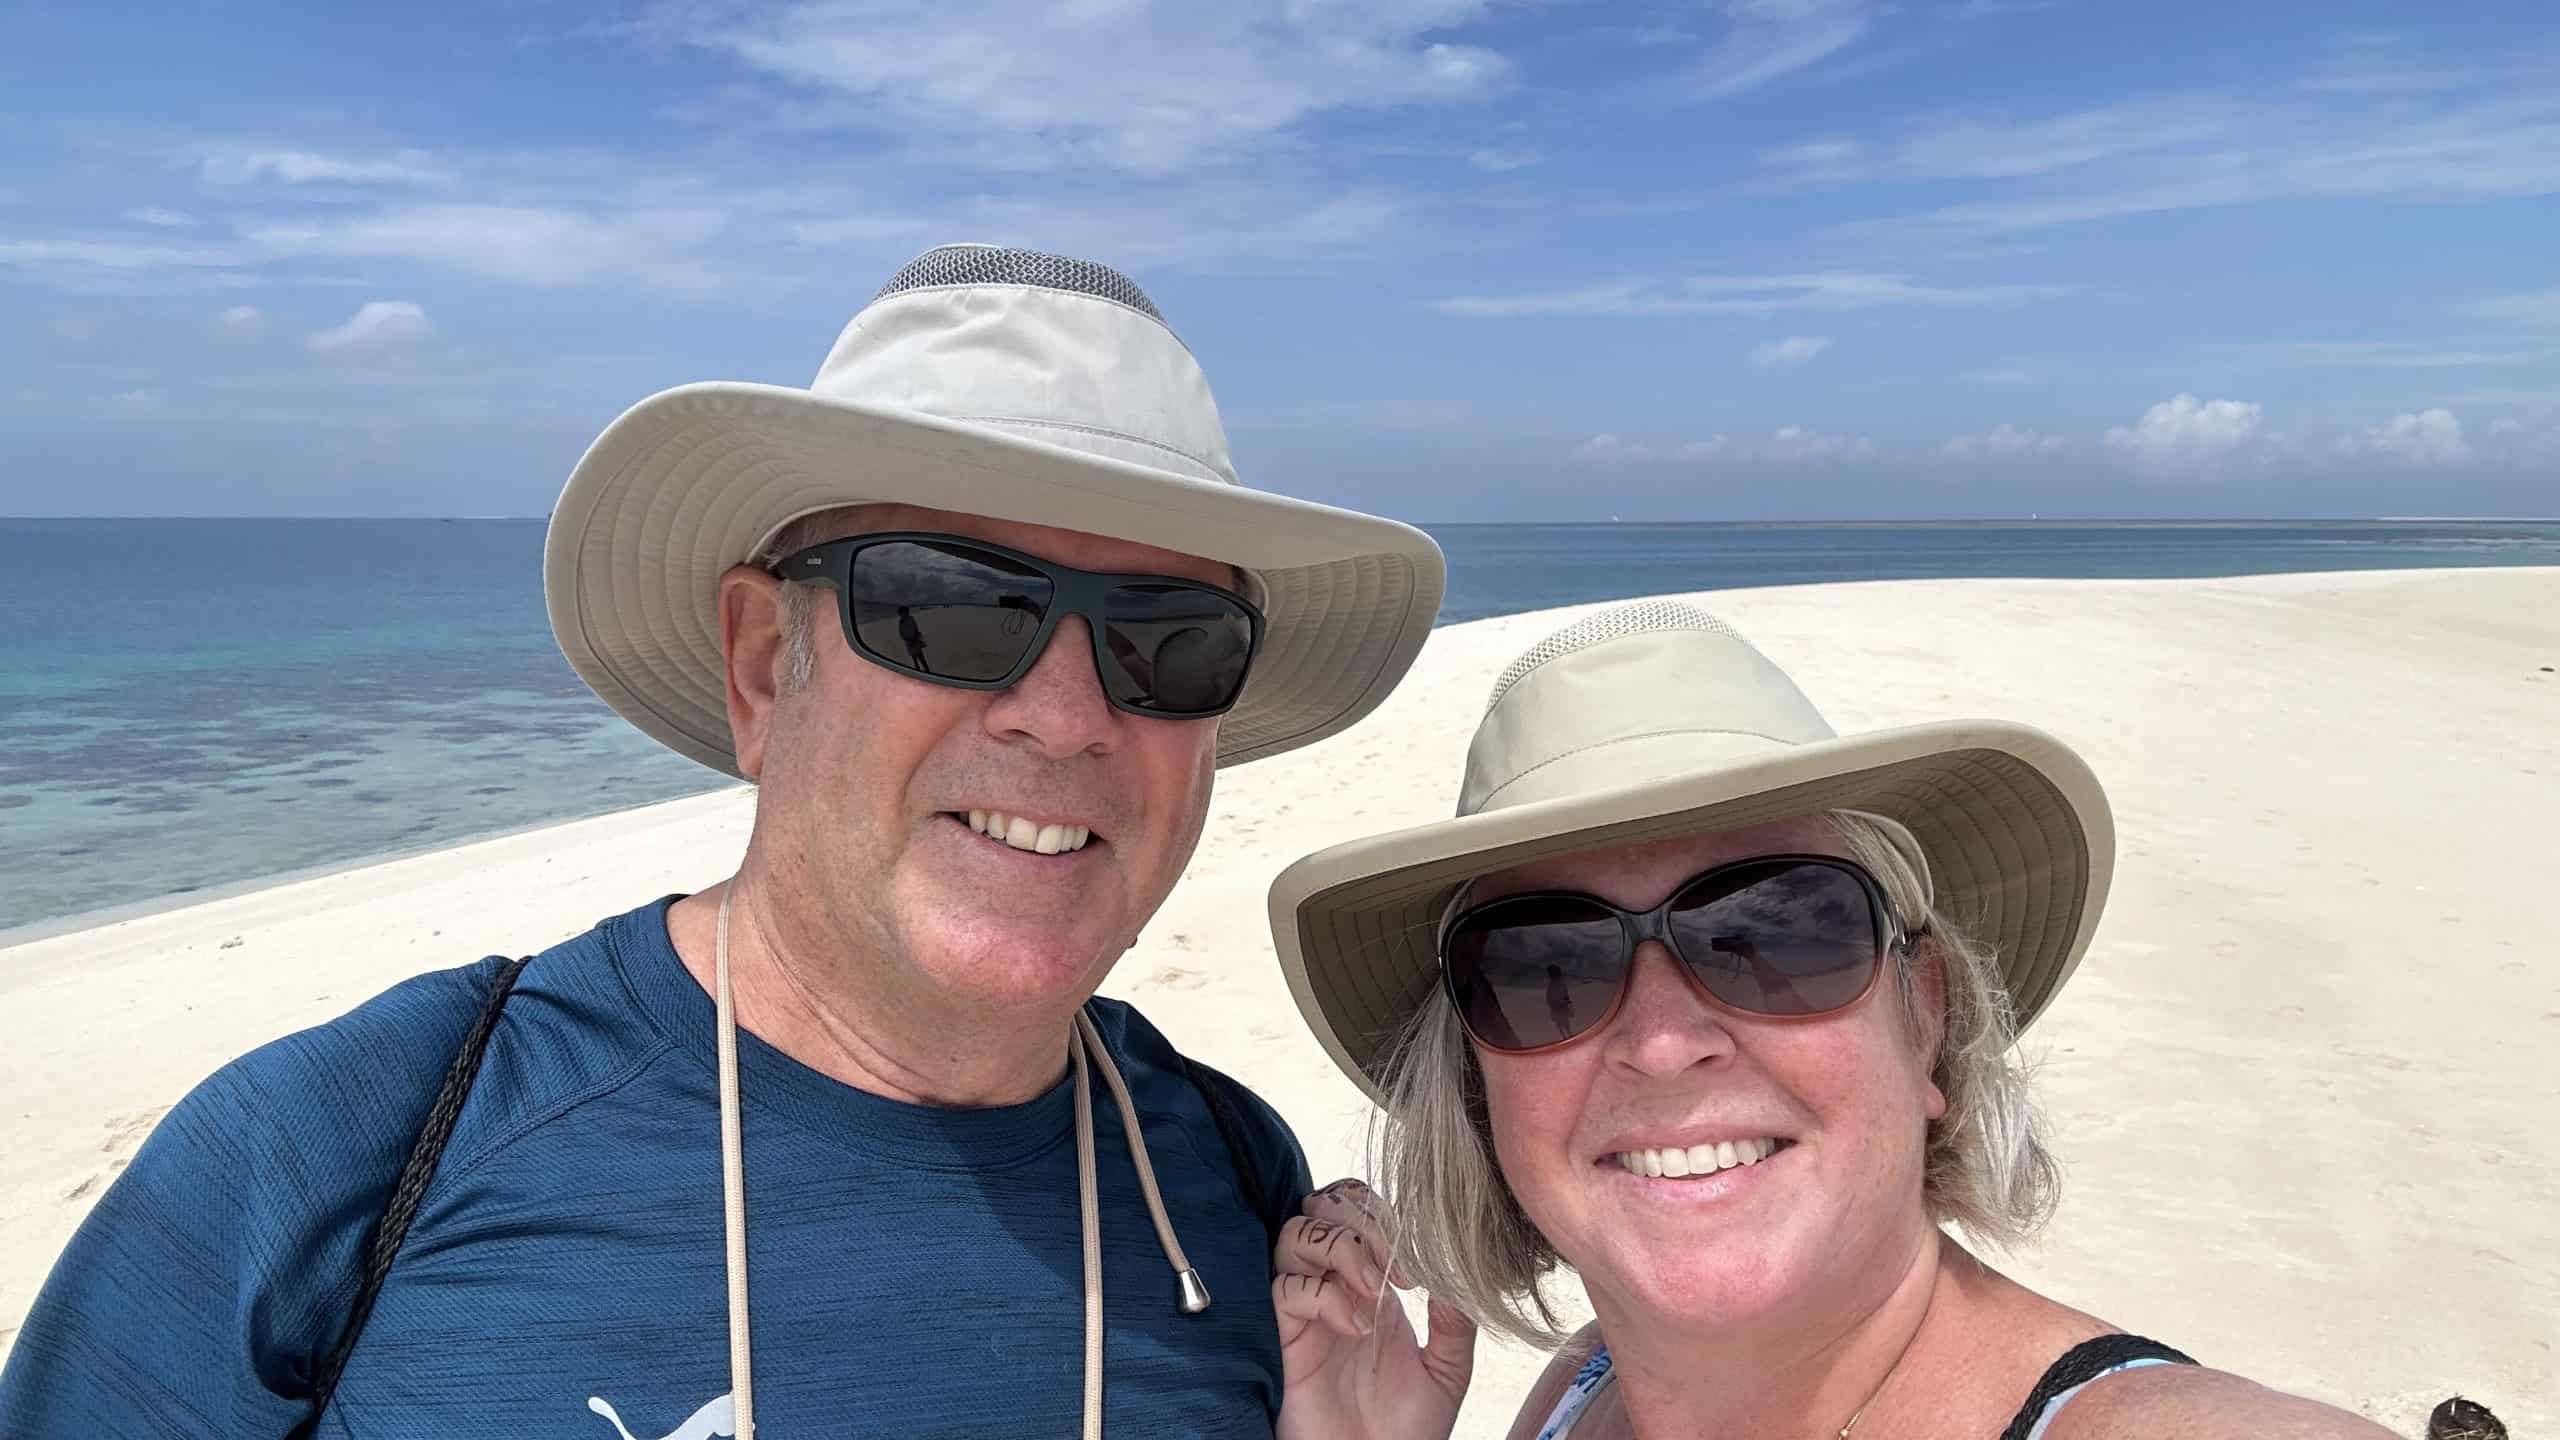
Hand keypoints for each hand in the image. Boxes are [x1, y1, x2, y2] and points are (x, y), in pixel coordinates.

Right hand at [1272, 1178, 1475, 1439]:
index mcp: (1371, 1282)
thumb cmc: (1407, 1429)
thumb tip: (1461, 1273)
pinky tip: (1356, 1327)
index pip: (1359, 1208)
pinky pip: (1286, 1288)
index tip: (1418, 1261)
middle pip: (1323, 1207)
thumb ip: (1456, 1322)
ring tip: (1374, 1291)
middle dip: (1362, 1223)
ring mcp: (1305, 1308)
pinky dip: (1324, 1295)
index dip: (1385, 1215)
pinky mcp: (1283, 1335)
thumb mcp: (1448, 1371)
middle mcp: (1333, 1284)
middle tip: (1397, 1269)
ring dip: (1341, 1248)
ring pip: (1297, 1234)